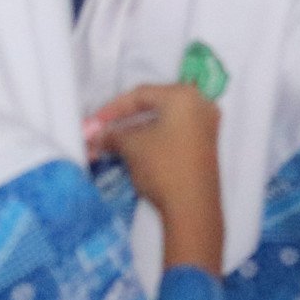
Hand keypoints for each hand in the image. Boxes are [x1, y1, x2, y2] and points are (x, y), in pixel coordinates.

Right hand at [95, 83, 223, 274]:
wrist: (192, 205)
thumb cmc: (164, 166)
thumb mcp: (132, 147)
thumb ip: (113, 135)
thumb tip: (99, 136)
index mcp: (185, 97)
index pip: (142, 93)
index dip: (113, 108)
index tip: (94, 122)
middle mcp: (201, 105)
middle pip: (153, 105)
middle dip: (123, 120)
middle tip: (101, 132)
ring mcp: (205, 125)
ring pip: (162, 121)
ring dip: (135, 132)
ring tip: (110, 144)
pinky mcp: (204, 145)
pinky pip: (172, 133)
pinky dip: (151, 139)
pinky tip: (130, 151)